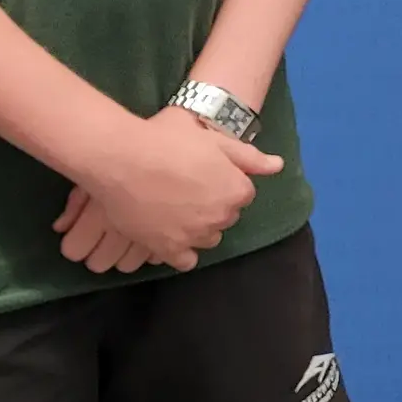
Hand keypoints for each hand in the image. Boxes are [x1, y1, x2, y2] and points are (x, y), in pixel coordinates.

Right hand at [66, 104, 281, 271]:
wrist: (122, 159)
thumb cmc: (169, 142)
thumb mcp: (215, 140)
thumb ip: (249, 157)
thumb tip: (279, 166)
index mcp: (236, 190)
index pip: (243, 194)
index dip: (224, 182)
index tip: (204, 173)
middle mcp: (221, 217)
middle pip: (226, 216)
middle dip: (214, 204)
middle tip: (187, 187)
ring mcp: (195, 236)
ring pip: (208, 238)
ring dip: (199, 227)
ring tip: (176, 208)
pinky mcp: (168, 249)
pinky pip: (186, 261)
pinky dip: (182, 251)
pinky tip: (170, 235)